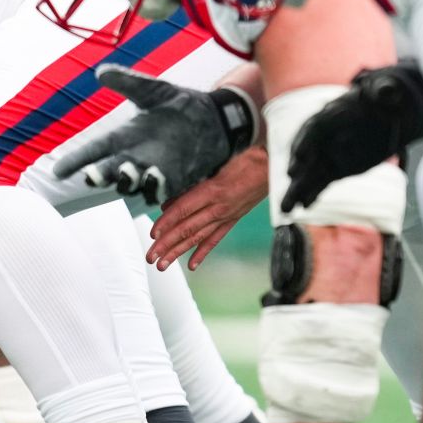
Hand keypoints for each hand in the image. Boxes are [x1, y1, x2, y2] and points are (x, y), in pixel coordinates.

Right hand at [53, 65, 258, 206]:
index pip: (94, 150)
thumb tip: (100, 72)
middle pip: (108, 172)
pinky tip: (155, 175)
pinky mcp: (174, 179)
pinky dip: (155, 187)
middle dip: (98, 176)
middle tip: (92, 175)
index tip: (57, 170)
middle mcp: (134, 157)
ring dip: (128, 180)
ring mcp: (153, 170)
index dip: (75, 161)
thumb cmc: (179, 104)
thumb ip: (127, 82)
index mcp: (124, 137)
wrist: (215, 117)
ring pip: (132, 185)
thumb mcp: (152, 90)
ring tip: (129, 169)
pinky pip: (160, 190)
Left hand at [147, 146, 268, 270]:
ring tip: (164, 263)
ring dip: (179, 252)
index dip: (167, 222)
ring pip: (198, 237)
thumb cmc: (247, 158)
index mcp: (213, 190)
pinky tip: (192, 264)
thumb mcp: (218, 162)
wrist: (272, 165)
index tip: (153, 233)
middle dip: (166, 244)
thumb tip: (171, 199)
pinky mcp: (233, 219)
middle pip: (187, 228)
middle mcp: (218, 207)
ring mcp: (226, 216)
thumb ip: (194, 181)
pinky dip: (202, 252)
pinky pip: (215, 238)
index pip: (184, 209)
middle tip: (151, 256)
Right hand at [280, 62, 422, 213]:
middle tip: (291, 179)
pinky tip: (305, 206)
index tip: (299, 155)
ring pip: (310, 173)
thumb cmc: (382, 99)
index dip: (305, 141)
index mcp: (330, 115)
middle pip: (306, 153)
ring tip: (286, 208)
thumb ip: (384, 92)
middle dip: (297, 168)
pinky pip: (322, 183)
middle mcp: (324, 137)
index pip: (313, 128)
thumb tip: (388, 91)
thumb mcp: (385, 91)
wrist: (388, 114)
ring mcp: (329, 154)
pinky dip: (313, 194)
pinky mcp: (336, 169)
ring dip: (297, 190)